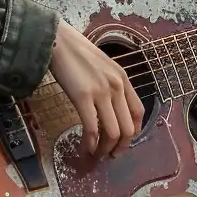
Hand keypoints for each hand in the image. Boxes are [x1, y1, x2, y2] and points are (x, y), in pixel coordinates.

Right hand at [49, 20, 143, 161]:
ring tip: (97, 155)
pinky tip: (85, 148)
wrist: (58, 41)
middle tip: (109, 156)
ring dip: (105, 149)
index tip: (122, 142)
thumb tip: (108, 107)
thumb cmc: (76, 53)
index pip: (138, 112)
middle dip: (120, 147)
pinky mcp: (83, 97)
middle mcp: (116, 86)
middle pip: (128, 128)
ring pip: (113, 132)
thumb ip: (110, 85)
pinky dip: (91, 143)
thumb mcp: (102, 67)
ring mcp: (101, 92)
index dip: (133, 132)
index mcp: (123, 79)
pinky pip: (93, 128)